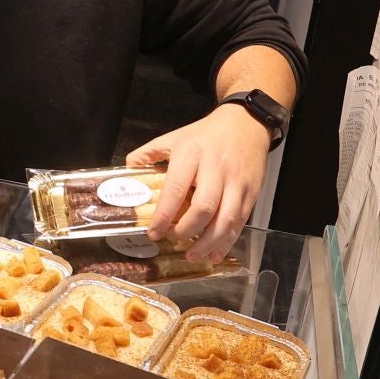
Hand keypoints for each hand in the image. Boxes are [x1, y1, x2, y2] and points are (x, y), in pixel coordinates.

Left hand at [126, 105, 273, 261]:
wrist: (247, 123)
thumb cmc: (206, 133)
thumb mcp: (175, 137)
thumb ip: (149, 153)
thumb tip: (128, 168)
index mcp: (192, 154)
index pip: (176, 189)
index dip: (164, 215)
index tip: (153, 233)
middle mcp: (216, 169)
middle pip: (203, 208)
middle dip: (186, 231)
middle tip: (172, 240)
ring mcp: (236, 182)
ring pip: (225, 219)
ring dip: (208, 243)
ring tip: (192, 255)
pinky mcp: (251, 192)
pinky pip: (240, 221)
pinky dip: (227, 241)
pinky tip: (214, 252)